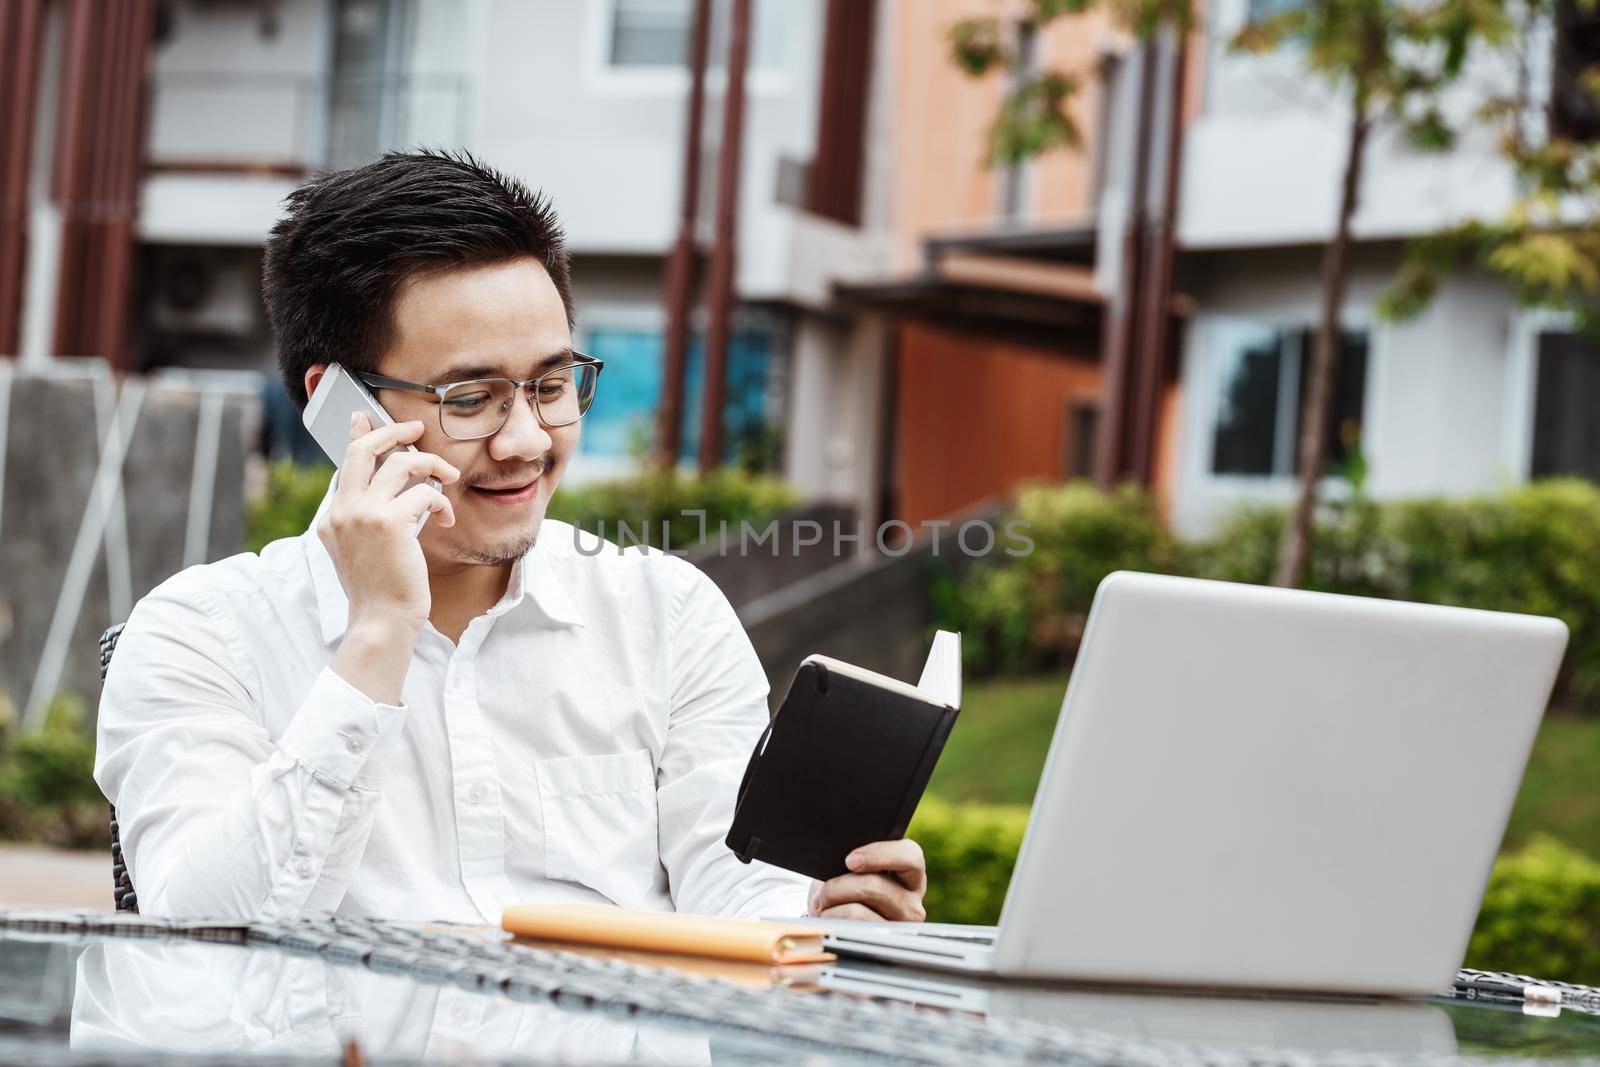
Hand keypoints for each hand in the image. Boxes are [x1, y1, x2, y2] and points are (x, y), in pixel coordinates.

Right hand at [319, 412, 457, 666]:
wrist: (381, 621)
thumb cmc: (380, 590)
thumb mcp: (363, 551)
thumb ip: (367, 519)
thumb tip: (392, 491)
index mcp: (332, 517)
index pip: (346, 463)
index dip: (359, 436)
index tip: (365, 417)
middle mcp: (342, 511)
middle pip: (365, 449)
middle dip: (394, 432)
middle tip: (417, 430)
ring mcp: (363, 515)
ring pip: (401, 464)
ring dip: (432, 466)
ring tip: (449, 478)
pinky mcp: (390, 523)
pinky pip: (424, 493)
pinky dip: (441, 502)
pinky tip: (445, 519)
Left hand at [807, 839, 926, 921]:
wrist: (837, 918)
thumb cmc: (848, 884)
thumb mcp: (854, 868)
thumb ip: (857, 859)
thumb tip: (845, 861)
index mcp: (911, 871)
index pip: (909, 856)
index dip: (879, 855)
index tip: (850, 860)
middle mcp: (912, 900)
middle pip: (874, 886)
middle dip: (838, 886)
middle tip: (822, 891)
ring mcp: (900, 926)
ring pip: (858, 911)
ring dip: (831, 905)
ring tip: (822, 905)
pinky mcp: (882, 943)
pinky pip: (850, 929)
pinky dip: (831, 920)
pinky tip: (829, 919)